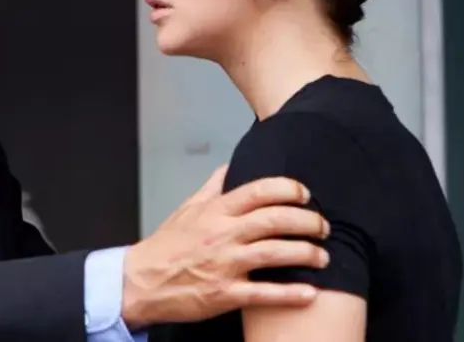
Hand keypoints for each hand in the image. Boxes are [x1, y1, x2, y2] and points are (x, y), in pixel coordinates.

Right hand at [121, 165, 328, 328]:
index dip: (289, 189)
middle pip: (276, 220)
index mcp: (215, 211)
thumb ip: (211, 188)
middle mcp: (222, 234)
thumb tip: (228, 168)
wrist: (140, 283)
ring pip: (276, 253)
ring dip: (307, 254)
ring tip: (323, 256)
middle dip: (308, 222)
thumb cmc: (164, 248)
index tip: (305, 194)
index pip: (260, 190)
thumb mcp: (186, 210)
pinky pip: (265, 293)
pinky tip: (310, 292)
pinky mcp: (225, 294)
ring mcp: (225, 265)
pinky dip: (291, 294)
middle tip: (323, 227)